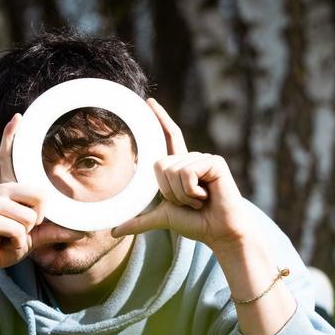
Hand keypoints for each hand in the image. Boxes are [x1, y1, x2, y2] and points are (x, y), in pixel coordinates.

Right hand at [0, 114, 83, 289]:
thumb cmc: (3, 247)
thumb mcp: (32, 238)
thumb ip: (52, 231)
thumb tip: (80, 231)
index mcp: (9, 190)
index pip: (10, 159)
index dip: (11, 137)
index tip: (17, 116)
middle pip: (41, 197)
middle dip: (38, 221)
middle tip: (20, 231)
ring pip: (31, 218)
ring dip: (25, 236)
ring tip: (8, 239)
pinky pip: (19, 230)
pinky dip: (16, 244)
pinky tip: (2, 244)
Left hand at [111, 99, 254, 253]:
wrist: (219, 232)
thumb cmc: (196, 223)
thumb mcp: (162, 219)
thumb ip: (139, 221)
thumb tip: (114, 232)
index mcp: (180, 166)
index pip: (168, 137)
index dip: (159, 118)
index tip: (149, 102)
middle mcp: (191, 158)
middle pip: (159, 164)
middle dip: (168, 191)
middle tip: (188, 201)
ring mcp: (203, 158)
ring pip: (172, 170)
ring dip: (181, 194)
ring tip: (199, 200)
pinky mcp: (214, 162)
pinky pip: (186, 172)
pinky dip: (191, 191)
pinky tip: (206, 196)